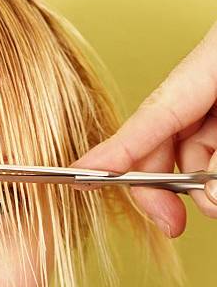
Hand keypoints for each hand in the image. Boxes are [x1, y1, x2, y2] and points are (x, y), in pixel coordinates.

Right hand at [70, 21, 216, 237]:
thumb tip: (211, 197)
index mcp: (210, 64)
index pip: (150, 117)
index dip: (113, 153)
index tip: (82, 179)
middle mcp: (209, 82)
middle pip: (161, 139)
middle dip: (164, 185)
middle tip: (172, 222)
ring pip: (190, 149)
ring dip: (198, 183)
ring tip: (216, 196)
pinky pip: (213, 147)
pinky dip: (214, 171)